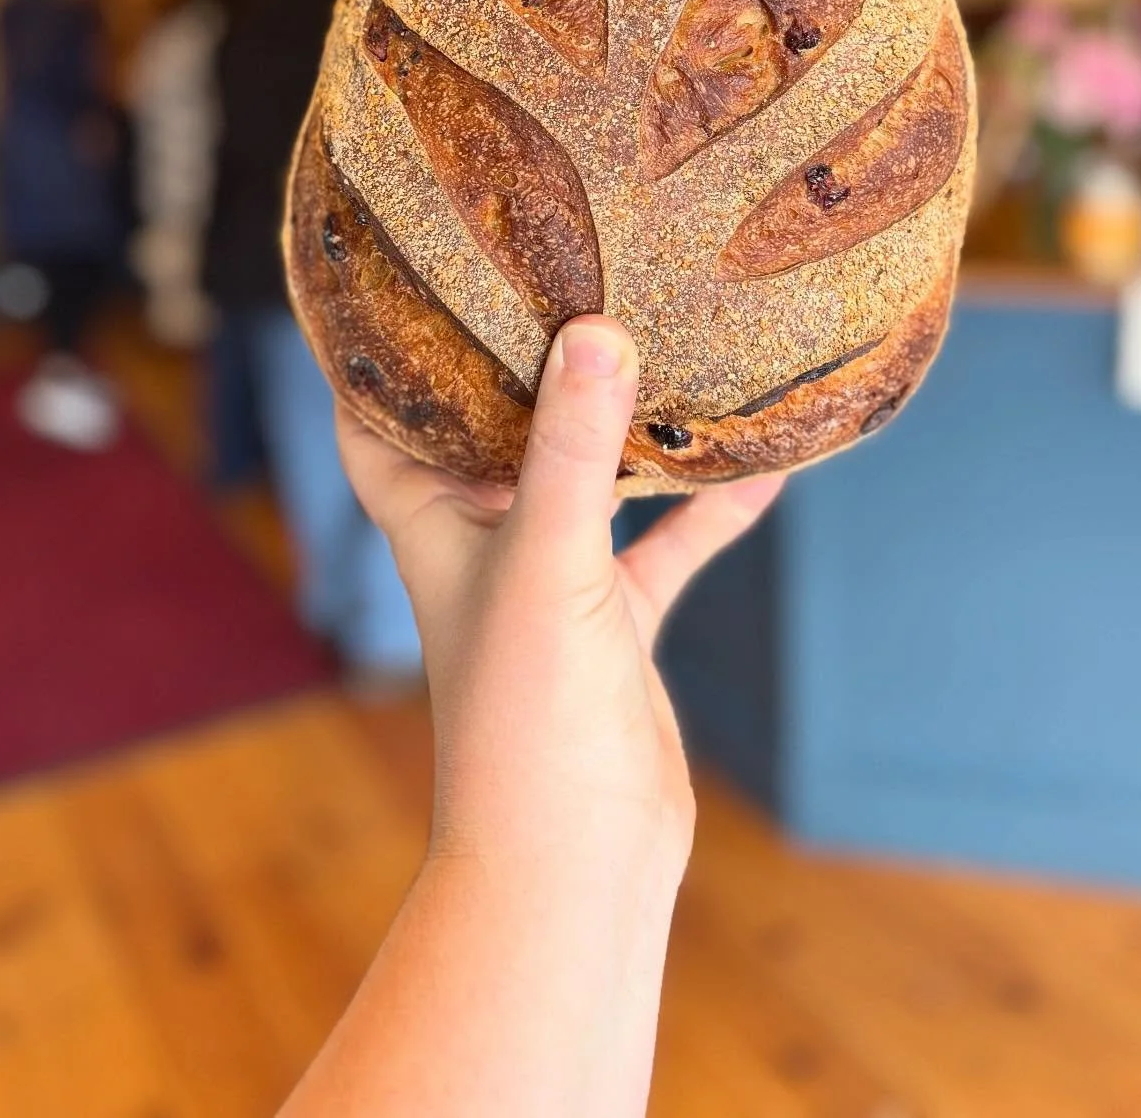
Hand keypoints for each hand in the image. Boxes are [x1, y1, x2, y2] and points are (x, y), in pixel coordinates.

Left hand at [335, 315, 785, 878]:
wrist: (575, 864)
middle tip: (562, 277)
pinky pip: (665, 549)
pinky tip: (763, 469)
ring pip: (587, 482)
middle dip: (520, 368)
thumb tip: (596, 333)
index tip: (402, 276)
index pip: (377, 424)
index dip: (377, 356)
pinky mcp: (616, 624)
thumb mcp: (547, 562)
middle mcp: (484, 543)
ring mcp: (554, 583)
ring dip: (622, 430)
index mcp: (432, 526)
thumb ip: (570, 450)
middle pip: (489, 434)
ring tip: (668, 345)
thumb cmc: (525, 719)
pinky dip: (706, 513)